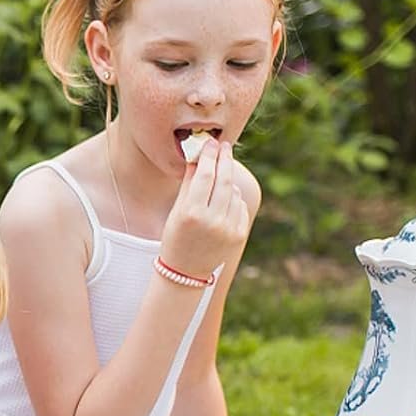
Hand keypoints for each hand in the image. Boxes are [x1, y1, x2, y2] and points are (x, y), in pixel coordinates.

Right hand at [159, 139, 250, 281]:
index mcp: (191, 214)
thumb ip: (189, 184)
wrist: (185, 272)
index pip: (204, 176)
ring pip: (234, 192)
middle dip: (224, 160)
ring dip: (227, 180)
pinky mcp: (239, 234)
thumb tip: (199, 157)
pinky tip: (222, 202)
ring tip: (219, 177)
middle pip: (224, 180)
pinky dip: (233, 198)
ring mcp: (228, 229)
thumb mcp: (176, 212)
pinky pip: (239, 206)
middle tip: (224, 146)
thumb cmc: (176, 238)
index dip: (209, 156)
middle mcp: (212, 221)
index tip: (211, 143)